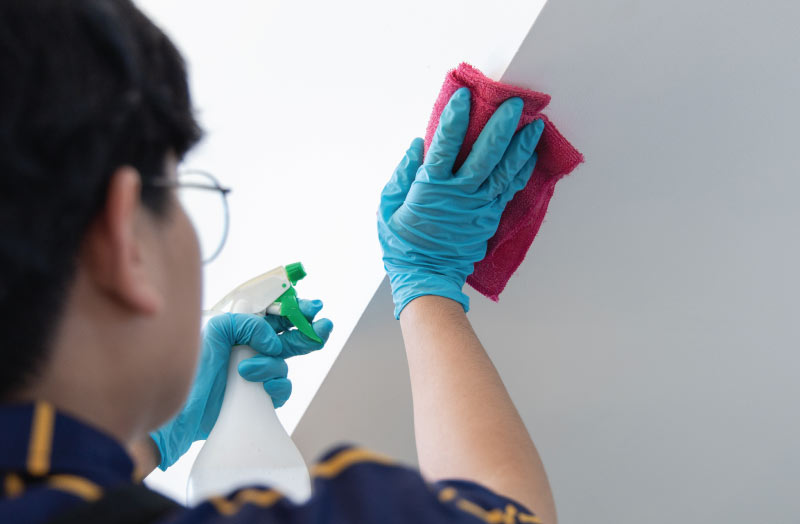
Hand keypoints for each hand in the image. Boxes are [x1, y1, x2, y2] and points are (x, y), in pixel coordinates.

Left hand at [149, 300, 332, 469]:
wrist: (184, 415)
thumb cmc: (194, 372)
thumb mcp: (215, 332)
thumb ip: (246, 323)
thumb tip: (273, 340)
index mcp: (242, 330)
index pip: (276, 314)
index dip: (296, 309)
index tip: (312, 308)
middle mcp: (253, 349)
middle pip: (290, 336)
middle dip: (308, 331)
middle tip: (322, 327)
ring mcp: (259, 373)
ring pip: (285, 363)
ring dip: (271, 365)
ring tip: (246, 370)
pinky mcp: (262, 396)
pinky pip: (283, 387)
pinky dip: (275, 385)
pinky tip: (259, 386)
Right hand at [377, 87, 543, 317]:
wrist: (426, 278)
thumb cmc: (402, 244)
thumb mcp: (387, 207)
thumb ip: (402, 174)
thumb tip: (418, 146)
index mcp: (431, 188)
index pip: (446, 144)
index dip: (456, 117)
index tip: (465, 95)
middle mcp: (459, 194)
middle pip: (485, 154)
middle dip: (501, 126)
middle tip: (515, 104)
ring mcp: (478, 206)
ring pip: (505, 171)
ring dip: (520, 146)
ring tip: (535, 124)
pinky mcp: (489, 218)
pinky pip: (509, 190)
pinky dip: (521, 171)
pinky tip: (530, 155)